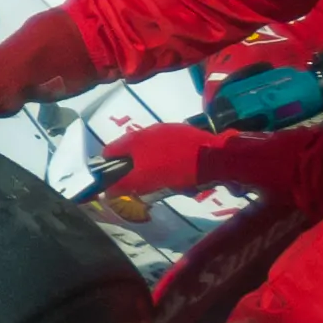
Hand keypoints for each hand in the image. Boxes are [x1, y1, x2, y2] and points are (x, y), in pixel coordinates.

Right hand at [94, 120, 261, 197]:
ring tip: (171, 183)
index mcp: (133, 140)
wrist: (215, 157)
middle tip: (147, 186)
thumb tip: (107, 191)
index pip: (109, 152)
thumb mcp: (142, 182)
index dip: (109, 169)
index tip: (118, 183)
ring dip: (157, 167)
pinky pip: (172, 150)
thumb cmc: (174, 169)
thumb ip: (121, 186)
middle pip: (133, 153)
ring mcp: (169, 130)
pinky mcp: (187, 134)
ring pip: (154, 152)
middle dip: (137, 171)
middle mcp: (147, 131)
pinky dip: (174, 162)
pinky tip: (185, 174)